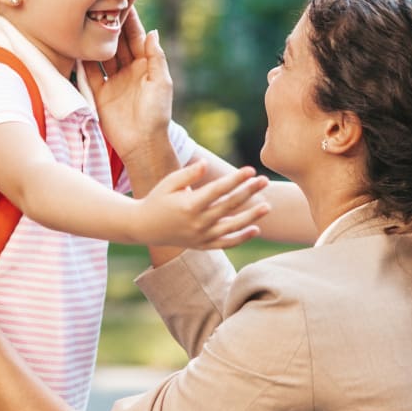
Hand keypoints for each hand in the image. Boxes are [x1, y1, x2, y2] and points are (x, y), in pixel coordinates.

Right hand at [87, 7, 173, 159]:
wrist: (142, 143)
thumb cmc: (156, 113)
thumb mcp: (161, 83)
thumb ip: (155, 57)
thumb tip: (152, 31)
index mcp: (147, 66)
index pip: (137, 37)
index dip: (130, 20)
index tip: (122, 0)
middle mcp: (129, 70)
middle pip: (117, 42)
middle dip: (109, 24)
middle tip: (99, 4)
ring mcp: (114, 81)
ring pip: (102, 55)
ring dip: (95, 39)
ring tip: (85, 19)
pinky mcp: (100, 93)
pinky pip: (90, 73)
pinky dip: (83, 60)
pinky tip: (76, 44)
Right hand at [135, 161, 270, 248]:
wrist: (143, 227)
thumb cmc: (157, 199)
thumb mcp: (168, 183)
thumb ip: (188, 174)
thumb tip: (206, 164)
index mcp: (189, 205)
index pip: (218, 190)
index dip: (235, 179)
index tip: (250, 170)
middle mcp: (197, 223)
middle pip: (229, 206)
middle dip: (248, 192)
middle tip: (265, 181)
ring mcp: (200, 236)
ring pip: (231, 227)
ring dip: (251, 217)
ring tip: (267, 206)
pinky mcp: (201, 246)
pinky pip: (225, 244)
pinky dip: (241, 238)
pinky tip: (255, 229)